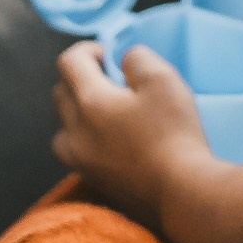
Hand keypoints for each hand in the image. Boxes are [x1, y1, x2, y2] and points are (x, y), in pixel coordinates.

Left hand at [52, 40, 210, 228]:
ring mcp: (79, 161)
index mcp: (89, 102)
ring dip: (80, 111)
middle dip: (82, 78)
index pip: (69, 62)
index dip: (89, 49)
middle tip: (115, 80)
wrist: (180, 193)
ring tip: (112, 113)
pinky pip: (76, 151)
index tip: (111, 54)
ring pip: (64, 126)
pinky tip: (116, 142)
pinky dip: (87, 138)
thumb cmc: (174, 133)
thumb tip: (124, 60)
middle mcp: (74, 132)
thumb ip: (138, 59)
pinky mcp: (91, 181)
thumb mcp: (164, 80)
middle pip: (61, 92)